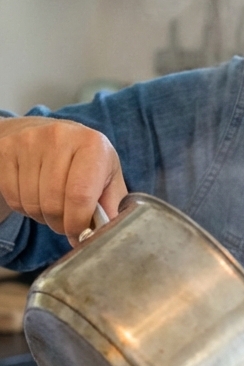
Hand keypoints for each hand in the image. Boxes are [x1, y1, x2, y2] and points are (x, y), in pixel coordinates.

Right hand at [0, 116, 127, 244]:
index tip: (79, 234)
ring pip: (32, 204)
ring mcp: (29, 141)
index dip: (78, 224)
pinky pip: (13, 198)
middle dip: (60, 224)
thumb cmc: (82, 160)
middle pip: (53, 204)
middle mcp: (60, 137)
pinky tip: (35, 195)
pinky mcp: (6, 150)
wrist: (44, 131)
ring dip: (42, 216)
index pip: (80, 196)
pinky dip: (24, 207)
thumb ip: (112, 205)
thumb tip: (106, 233)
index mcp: (92, 144)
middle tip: (67, 222)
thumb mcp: (107, 176)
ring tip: (52, 205)